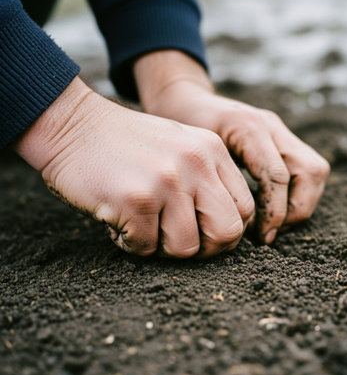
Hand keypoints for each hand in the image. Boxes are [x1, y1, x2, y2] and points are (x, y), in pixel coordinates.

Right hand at [13, 77, 253, 257]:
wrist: (73, 126)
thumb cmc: (127, 144)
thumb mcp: (180, 148)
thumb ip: (207, 180)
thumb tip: (226, 230)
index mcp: (213, 151)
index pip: (245, 209)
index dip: (225, 231)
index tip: (201, 232)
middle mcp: (197, 163)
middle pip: (229, 232)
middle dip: (205, 248)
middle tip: (178, 241)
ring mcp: (168, 180)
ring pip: (187, 247)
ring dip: (162, 247)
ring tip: (142, 226)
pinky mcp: (137, 199)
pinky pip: (146, 247)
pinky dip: (130, 242)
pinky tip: (117, 221)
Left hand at [134, 51, 329, 243]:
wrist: (185, 100)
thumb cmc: (180, 128)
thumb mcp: (191, 152)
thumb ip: (217, 180)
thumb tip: (237, 226)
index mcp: (248, 127)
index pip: (277, 176)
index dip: (273, 213)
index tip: (259, 236)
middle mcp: (270, 126)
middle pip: (311, 171)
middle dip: (296, 209)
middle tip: (270, 232)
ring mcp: (279, 129)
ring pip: (315, 170)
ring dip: (301, 203)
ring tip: (273, 224)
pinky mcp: (280, 138)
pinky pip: (304, 168)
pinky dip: (296, 193)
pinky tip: (271, 209)